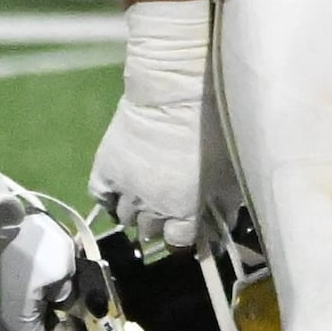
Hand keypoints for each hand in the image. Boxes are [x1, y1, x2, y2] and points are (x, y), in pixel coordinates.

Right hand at [90, 0, 211, 250]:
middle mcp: (151, 208)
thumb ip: (224, 205)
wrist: (177, 88)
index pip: (178, 242)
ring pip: (125, 218)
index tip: (190, 225)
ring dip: (137, 210)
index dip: (185, 235)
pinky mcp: (105, 168)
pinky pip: (101, 197)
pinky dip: (110, 198)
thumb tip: (222, 229)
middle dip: (162, 221)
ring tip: (148, 194)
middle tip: (171, 204)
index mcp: (184, 212)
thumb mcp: (230, 171)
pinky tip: (122, 190)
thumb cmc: (215, 127)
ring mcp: (125, 190)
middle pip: (151, 230)